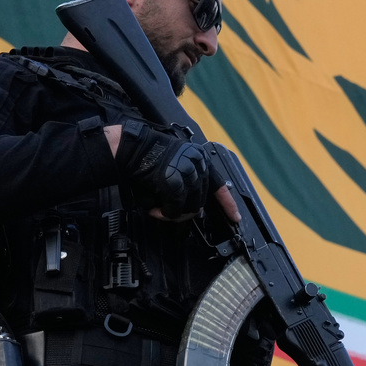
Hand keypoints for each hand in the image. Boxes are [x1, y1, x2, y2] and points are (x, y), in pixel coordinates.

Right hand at [110, 121, 238, 222]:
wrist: (131, 149)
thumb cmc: (149, 159)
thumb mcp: (176, 166)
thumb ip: (187, 185)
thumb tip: (191, 209)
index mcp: (201, 158)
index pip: (220, 185)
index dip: (228, 204)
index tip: (234, 217)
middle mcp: (198, 164)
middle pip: (201, 200)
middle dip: (187, 211)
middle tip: (170, 213)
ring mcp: (187, 173)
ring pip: (190, 207)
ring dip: (175, 214)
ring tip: (160, 211)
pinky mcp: (174, 183)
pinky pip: (175, 209)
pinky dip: (165, 214)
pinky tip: (155, 210)